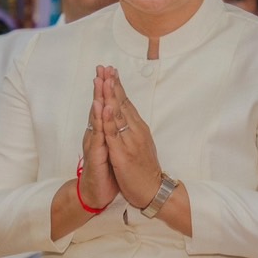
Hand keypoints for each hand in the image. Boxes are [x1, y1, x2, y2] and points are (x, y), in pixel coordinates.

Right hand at [80, 70, 118, 209]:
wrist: (97, 193)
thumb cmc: (106, 170)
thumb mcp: (113, 147)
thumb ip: (112, 130)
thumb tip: (116, 115)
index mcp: (104, 131)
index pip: (106, 105)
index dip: (108, 88)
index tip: (110, 69)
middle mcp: (97, 134)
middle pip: (99, 107)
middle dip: (101, 87)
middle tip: (102, 68)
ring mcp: (95, 144)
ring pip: (97, 119)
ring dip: (98, 100)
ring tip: (100, 82)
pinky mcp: (96, 156)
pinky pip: (98, 137)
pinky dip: (100, 123)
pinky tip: (102, 111)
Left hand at [98, 67, 164, 209]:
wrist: (153, 190)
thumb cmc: (145, 169)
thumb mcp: (140, 145)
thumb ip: (133, 130)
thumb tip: (127, 117)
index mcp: (138, 128)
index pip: (126, 103)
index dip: (117, 87)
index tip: (110, 71)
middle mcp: (135, 130)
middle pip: (122, 103)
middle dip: (113, 84)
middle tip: (105, 67)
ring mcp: (129, 140)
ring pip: (118, 114)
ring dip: (110, 96)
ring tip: (105, 79)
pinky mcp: (123, 153)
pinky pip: (114, 134)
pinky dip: (109, 119)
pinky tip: (106, 107)